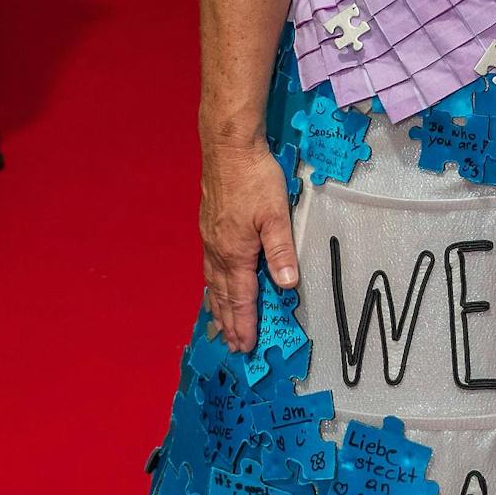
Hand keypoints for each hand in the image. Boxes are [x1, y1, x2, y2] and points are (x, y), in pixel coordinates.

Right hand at [199, 135, 297, 352]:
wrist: (228, 148)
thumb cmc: (254, 179)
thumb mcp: (276, 215)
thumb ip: (281, 252)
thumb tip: (288, 285)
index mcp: (235, 253)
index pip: (241, 298)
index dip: (244, 323)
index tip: (245, 345)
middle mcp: (218, 251)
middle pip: (223, 295)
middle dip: (228, 322)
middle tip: (232, 346)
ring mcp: (210, 238)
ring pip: (213, 282)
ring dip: (217, 306)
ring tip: (219, 325)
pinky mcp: (208, 226)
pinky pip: (208, 266)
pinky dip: (212, 285)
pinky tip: (214, 284)